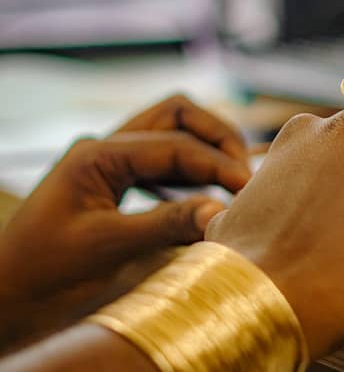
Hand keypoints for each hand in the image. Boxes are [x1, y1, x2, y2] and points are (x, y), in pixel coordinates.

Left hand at [0, 95, 250, 348]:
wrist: (6, 298)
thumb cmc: (45, 274)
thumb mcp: (108, 248)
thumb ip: (166, 223)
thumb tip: (222, 210)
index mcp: (97, 154)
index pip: (176, 144)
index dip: (218, 163)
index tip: (250, 188)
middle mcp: (104, 148)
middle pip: (176, 115)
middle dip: (216, 137)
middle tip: (244, 173)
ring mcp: (108, 162)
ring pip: (170, 130)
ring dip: (204, 148)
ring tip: (233, 178)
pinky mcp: (114, 182)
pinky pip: (162, 159)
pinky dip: (190, 168)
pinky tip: (205, 192)